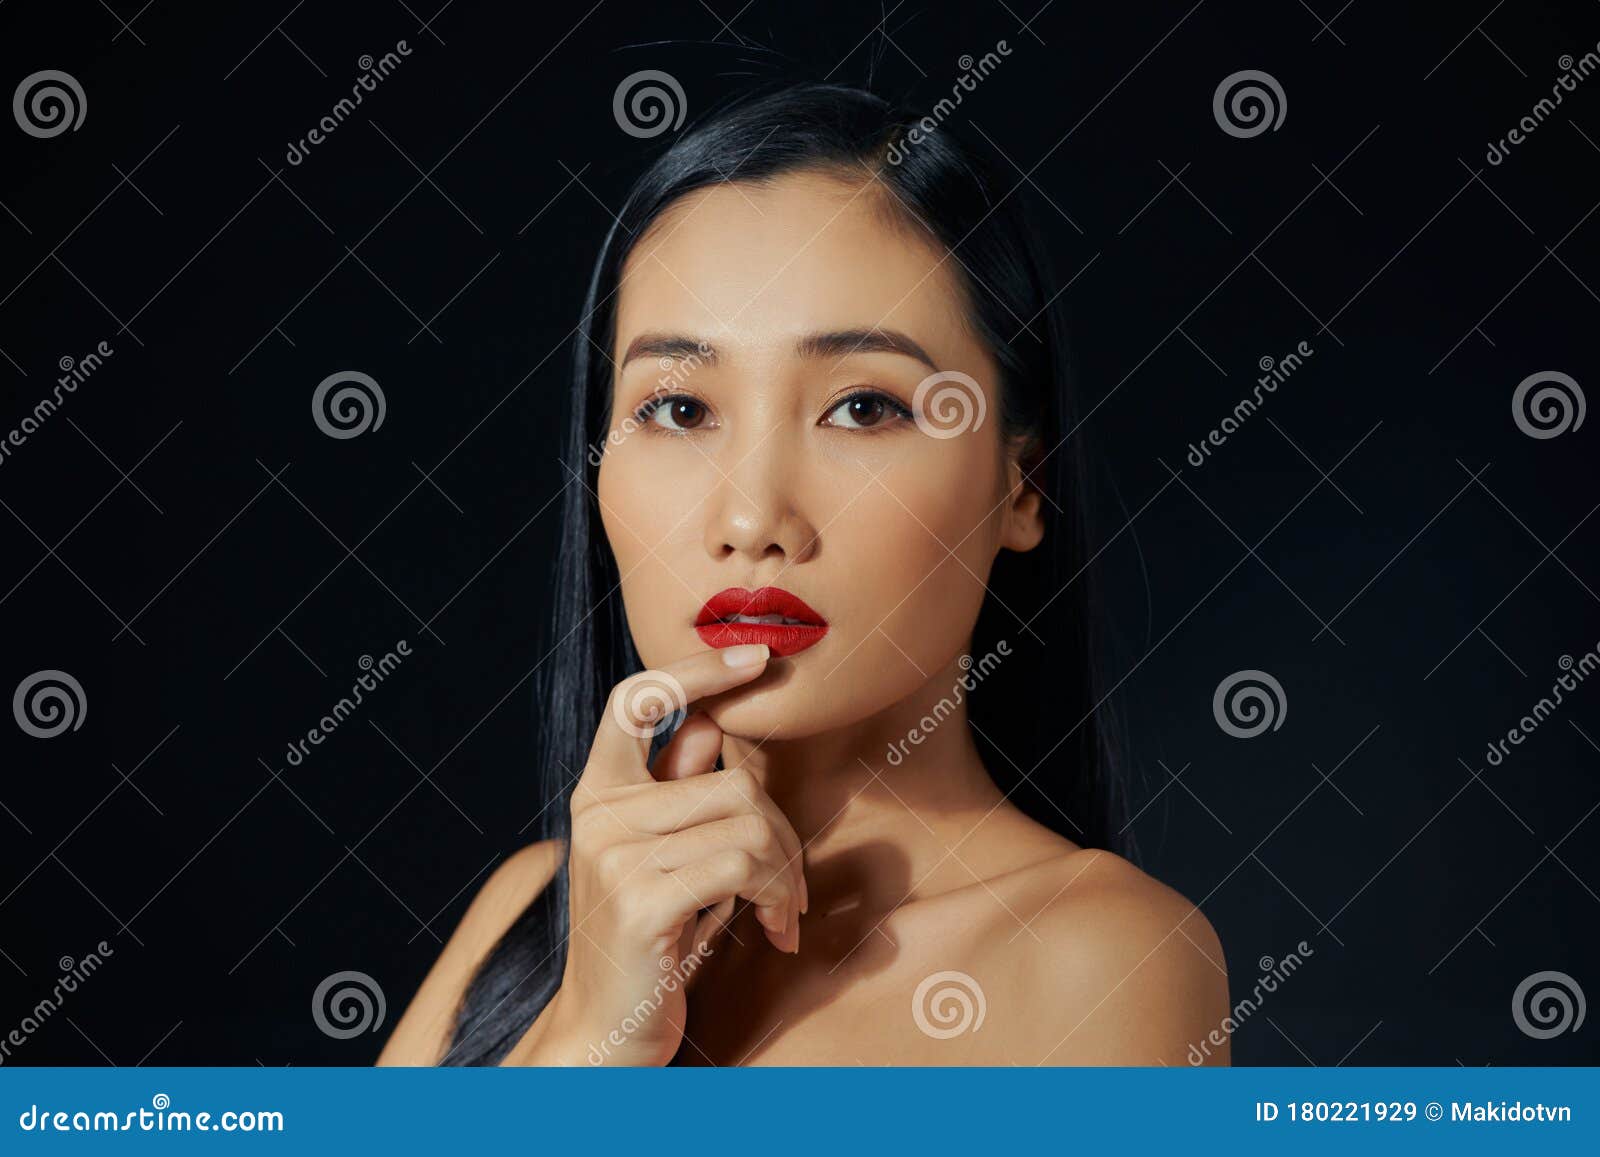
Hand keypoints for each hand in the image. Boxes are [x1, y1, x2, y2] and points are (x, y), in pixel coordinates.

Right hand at [507, 644, 807, 1065]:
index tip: (757, 655)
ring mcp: (615, 855)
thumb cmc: (650, 942)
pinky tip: (774, 933)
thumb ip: (679, 789)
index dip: (697, 670)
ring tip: (782, 915)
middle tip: (792, 888)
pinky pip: (745, 865)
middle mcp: (598, 814)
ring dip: (787, 875)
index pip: (635, 699)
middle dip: (784, 836)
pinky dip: (779, 897)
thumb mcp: (665, 855)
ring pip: (749, 823)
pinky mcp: (642, 899)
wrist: (606, 1034)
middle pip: (734, 780)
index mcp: (598, 793)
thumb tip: (714, 722)